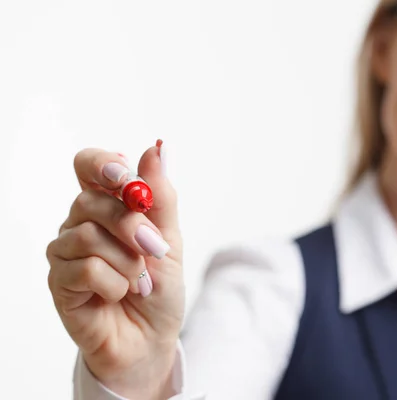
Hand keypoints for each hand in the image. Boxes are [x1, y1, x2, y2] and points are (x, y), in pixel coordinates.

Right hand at [46, 142, 183, 398]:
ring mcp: (66, 252)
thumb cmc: (159, 287)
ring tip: (139, 280)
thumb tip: (157, 148)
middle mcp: (80, 222)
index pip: (88, 165)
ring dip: (127, 261)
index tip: (126, 176)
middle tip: (154, 248)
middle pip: (91, 200)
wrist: (153, 337)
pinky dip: (114, 283)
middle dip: (131, 225)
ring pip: (88, 235)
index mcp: (107, 205)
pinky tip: (119, 294)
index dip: (103, 164)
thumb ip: (160, 196)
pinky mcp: (60, 282)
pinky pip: (84, 269)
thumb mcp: (169, 238)